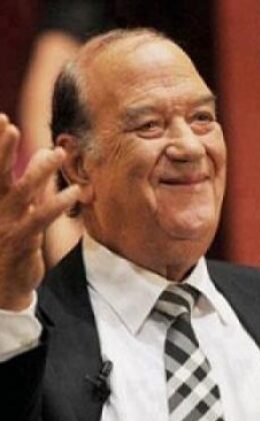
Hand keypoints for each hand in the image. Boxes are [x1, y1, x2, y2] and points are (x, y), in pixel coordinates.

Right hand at [0, 114, 80, 310]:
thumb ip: (31, 182)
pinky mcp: (22, 241)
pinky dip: (58, 203)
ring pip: (22, 192)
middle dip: (2, 149)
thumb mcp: (17, 209)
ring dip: (40, 171)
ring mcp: (5, 224)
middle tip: (9, 125)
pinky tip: (76, 191)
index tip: (1, 118)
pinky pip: (41, 219)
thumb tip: (49, 151)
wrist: (1, 287)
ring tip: (59, 153)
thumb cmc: (10, 241)